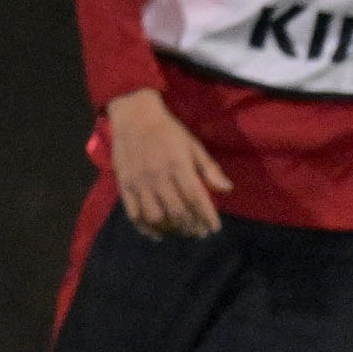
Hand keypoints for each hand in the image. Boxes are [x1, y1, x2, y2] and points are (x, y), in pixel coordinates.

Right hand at [107, 89, 231, 238]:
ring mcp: (139, 182)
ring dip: (170, 229)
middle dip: (191, 225)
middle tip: (199, 232)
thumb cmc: (169, 131)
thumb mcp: (193, 145)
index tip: (214, 228)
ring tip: (181, 231)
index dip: (206, 216)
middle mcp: (158, 177)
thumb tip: (227, 189)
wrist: (134, 117)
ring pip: (155, 216)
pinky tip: (156, 234)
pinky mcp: (124, 185)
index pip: (196, 197)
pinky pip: (133, 213)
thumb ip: (209, 169)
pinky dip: (145, 228)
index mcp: (178, 165)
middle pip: (177, 210)